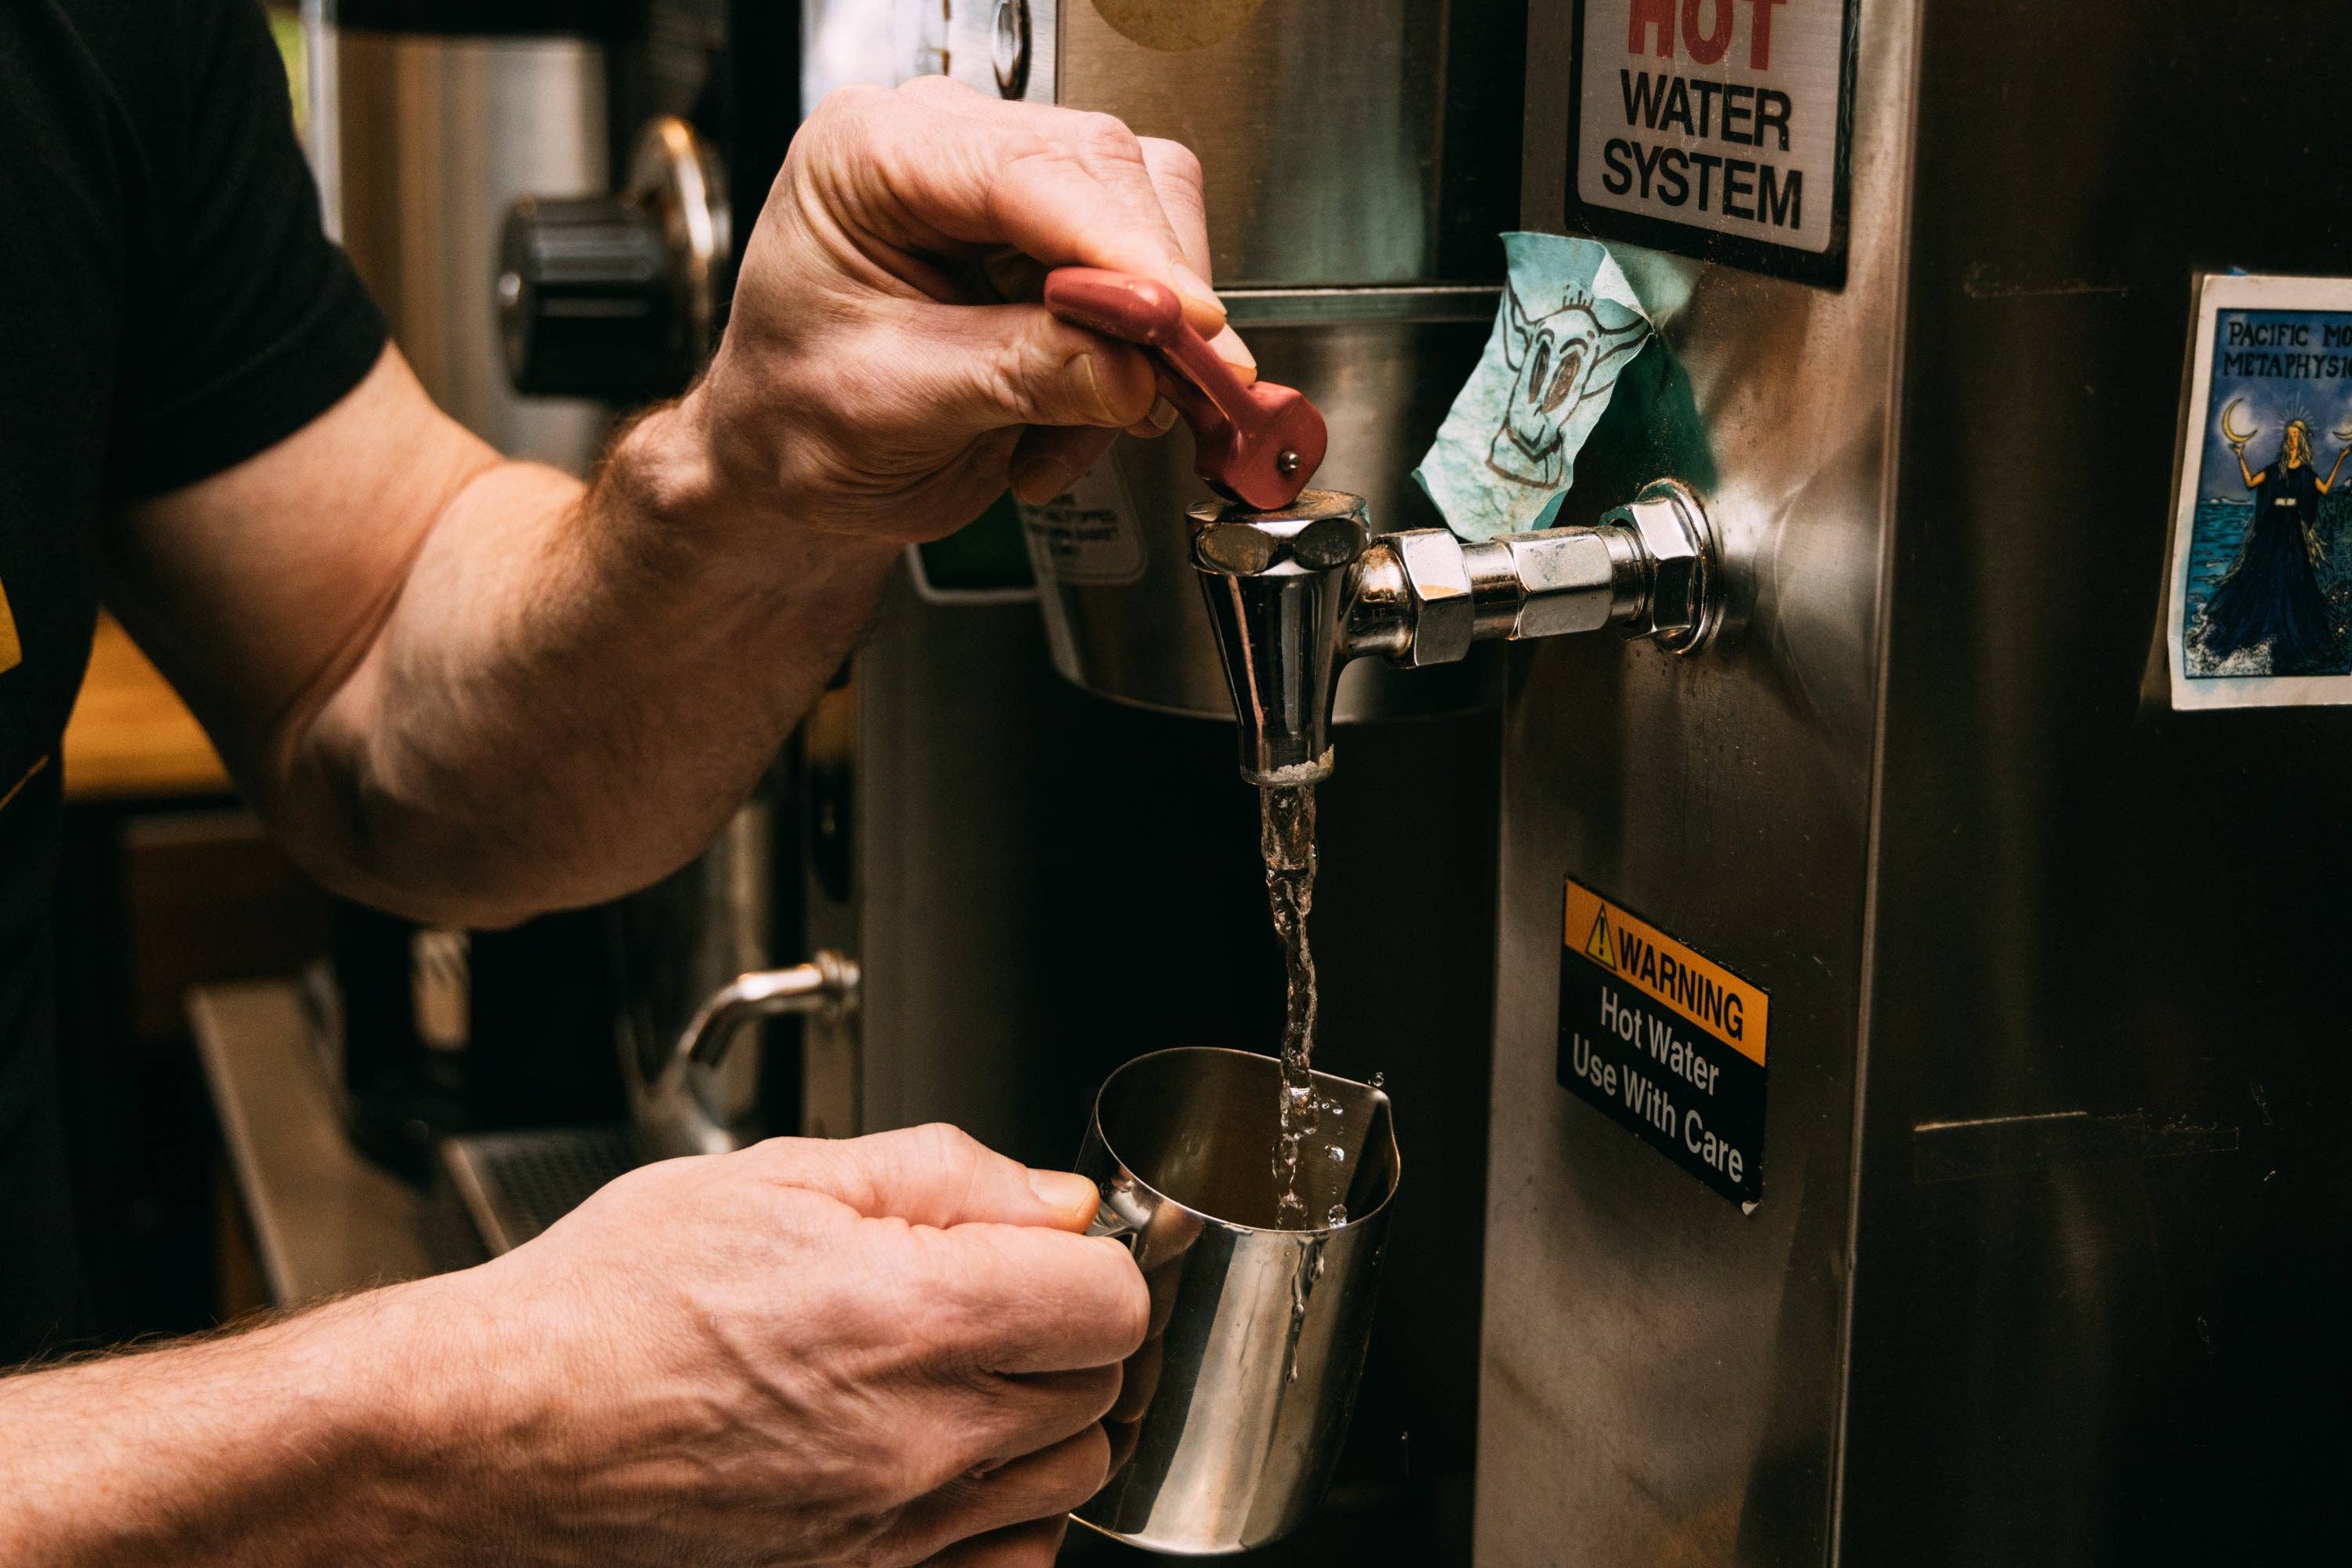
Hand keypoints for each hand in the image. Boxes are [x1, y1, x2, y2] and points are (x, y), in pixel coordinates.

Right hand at [411, 1123, 1147, 1566]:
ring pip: (1066, 1480)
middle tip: (993, 1298)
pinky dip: (1003, 1518)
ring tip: (957, 1374)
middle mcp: (918, 1438)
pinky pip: (1005, 1566)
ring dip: (1041, 1420)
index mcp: (909, 1314)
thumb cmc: (609, 1300)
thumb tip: (1055, 1201)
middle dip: (1066, 1331)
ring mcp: (891, 1532)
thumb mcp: (778, 1174)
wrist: (495, 1430)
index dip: (1091, 1258)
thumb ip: (943, 1175)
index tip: (1047, 1248)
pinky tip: (943, 1462)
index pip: (1110, 1300)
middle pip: (1100, 1389)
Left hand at [685, 77, 1252, 551]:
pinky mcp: (1054, 235)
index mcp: (867, 154)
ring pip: (1147, 219)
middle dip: (1150, 294)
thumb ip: (1019, 376)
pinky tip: (1067, 421)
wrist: (790, 459)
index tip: (1186, 320)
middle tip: (1165, 393)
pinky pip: (1145, 280)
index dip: (1122, 247)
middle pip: (1107, 174)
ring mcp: (1005, 184)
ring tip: (1065, 434)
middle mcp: (943, 144)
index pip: (1025, 171)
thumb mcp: (893, 409)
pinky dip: (1132, 365)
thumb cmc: (796, 420)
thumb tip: (1134, 367)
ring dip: (1142, 341)